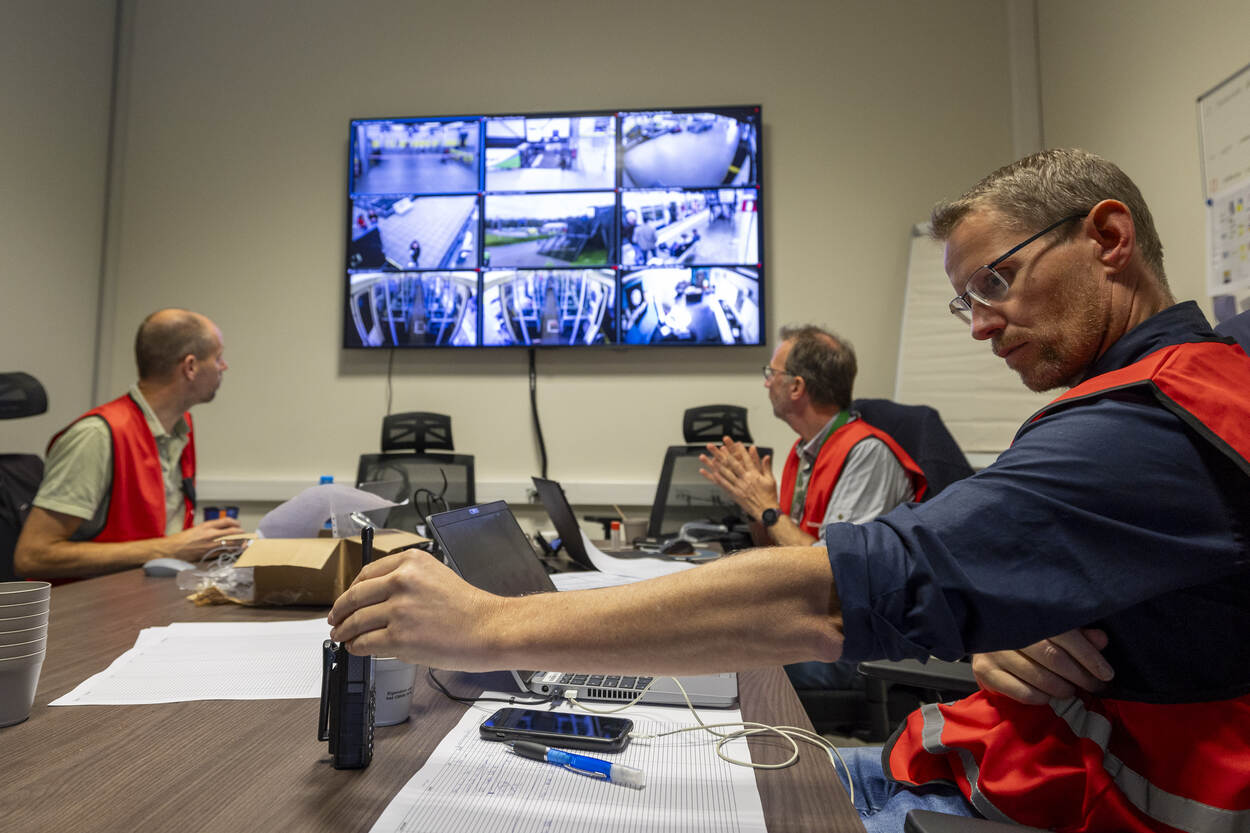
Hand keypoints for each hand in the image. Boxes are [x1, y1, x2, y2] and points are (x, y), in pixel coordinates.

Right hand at [165, 517, 244, 559]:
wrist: (173, 549)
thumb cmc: (184, 538)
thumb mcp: (199, 528)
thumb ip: (212, 528)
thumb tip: (226, 528)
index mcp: (207, 526)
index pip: (227, 521)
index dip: (236, 523)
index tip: (239, 525)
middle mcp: (210, 534)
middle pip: (233, 532)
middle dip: (242, 533)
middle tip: (246, 535)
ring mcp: (211, 545)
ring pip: (231, 543)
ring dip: (240, 543)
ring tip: (245, 543)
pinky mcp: (210, 554)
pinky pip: (225, 552)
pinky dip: (232, 550)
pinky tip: (236, 550)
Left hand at [327, 551, 501, 669]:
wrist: (490, 628)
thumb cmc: (470, 608)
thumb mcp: (436, 576)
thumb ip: (406, 580)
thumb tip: (376, 599)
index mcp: (411, 562)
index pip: (367, 574)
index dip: (351, 589)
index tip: (347, 599)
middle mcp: (402, 581)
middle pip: (355, 596)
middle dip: (340, 611)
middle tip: (335, 619)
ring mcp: (398, 610)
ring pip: (356, 621)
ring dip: (344, 631)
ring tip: (342, 636)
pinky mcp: (398, 637)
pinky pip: (364, 642)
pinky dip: (356, 647)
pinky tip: (356, 648)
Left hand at [698, 436, 776, 518]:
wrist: (766, 511)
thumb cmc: (769, 496)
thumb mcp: (770, 480)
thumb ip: (766, 467)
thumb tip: (766, 457)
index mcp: (755, 475)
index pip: (746, 459)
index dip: (740, 450)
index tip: (735, 443)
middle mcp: (745, 480)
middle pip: (733, 464)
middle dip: (725, 455)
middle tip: (718, 447)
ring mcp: (739, 487)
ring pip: (727, 474)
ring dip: (718, 465)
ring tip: (711, 458)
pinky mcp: (735, 494)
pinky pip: (725, 485)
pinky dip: (719, 479)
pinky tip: (713, 474)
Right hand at [971, 628, 1113, 704]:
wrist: (978, 629)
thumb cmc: (1023, 630)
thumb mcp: (1052, 627)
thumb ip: (1077, 634)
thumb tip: (1100, 640)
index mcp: (1029, 614)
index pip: (1065, 635)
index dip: (1089, 656)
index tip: (1106, 673)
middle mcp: (1010, 631)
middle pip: (1053, 657)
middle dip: (1081, 676)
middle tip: (1095, 686)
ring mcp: (995, 651)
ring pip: (1040, 678)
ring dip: (1063, 689)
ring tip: (1072, 690)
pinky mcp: (985, 671)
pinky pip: (1023, 693)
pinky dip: (1042, 697)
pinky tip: (1047, 694)